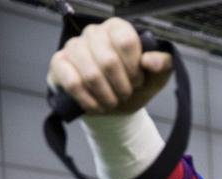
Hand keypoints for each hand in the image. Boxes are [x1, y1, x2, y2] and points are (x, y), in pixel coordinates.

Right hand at [47, 17, 171, 115]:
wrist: (115, 105)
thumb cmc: (135, 85)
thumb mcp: (157, 76)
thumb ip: (163, 64)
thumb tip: (149, 61)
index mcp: (117, 29)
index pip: (126, 41)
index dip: (134, 67)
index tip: (138, 80)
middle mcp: (93, 33)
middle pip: (108, 60)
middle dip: (122, 86)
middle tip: (126, 94)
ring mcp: (73, 46)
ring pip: (90, 74)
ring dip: (106, 96)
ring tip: (113, 101)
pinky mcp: (59, 63)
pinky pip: (72, 83)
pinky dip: (89, 101)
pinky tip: (97, 106)